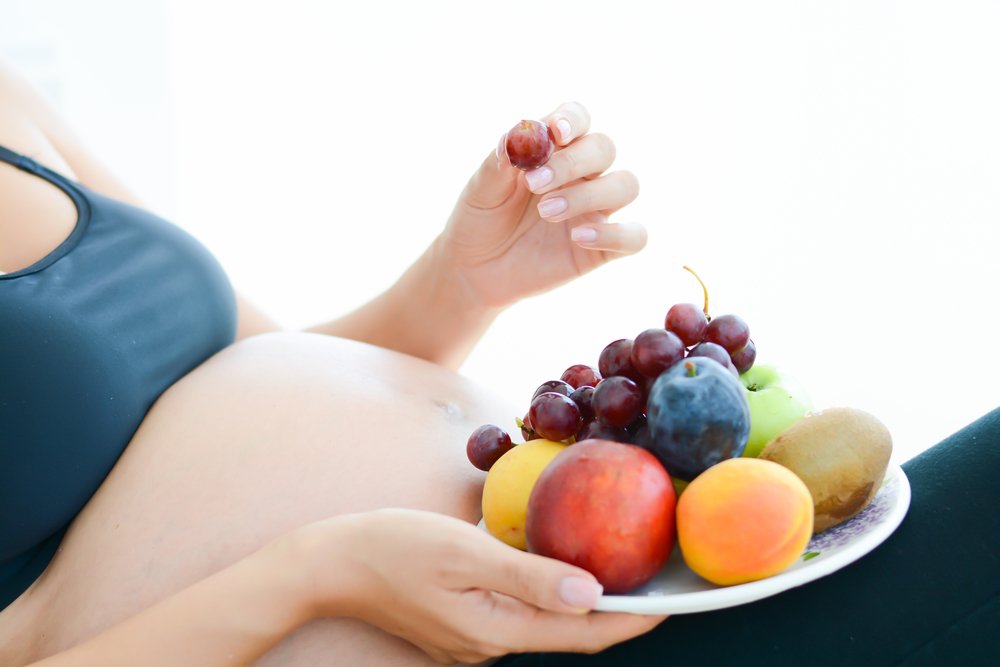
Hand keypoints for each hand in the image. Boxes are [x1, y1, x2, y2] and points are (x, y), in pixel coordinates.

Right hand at [296, 509, 665, 664]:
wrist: (331, 564)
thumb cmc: (393, 547)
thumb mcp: (464, 551)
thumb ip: (529, 576)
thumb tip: (592, 593)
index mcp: (495, 631)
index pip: (583, 635)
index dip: (633, 621)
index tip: (674, 603)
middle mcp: (489, 646)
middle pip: (568, 634)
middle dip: (615, 612)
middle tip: (656, 580)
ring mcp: (473, 641)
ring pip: (543, 624)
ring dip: (581, 602)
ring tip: (617, 568)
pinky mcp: (460, 628)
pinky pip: (516, 615)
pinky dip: (545, 594)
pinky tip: (555, 567)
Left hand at [437, 102, 645, 310]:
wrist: (474, 270)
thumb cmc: (481, 219)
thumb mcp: (480, 190)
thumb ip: (500, 163)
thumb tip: (519, 135)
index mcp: (555, 150)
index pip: (577, 119)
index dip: (572, 119)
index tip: (556, 132)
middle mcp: (583, 175)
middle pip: (603, 148)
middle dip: (572, 162)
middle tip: (534, 184)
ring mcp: (596, 210)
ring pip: (626, 185)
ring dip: (588, 195)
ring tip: (545, 212)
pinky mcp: (603, 248)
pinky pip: (635, 236)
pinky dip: (615, 234)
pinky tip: (579, 237)